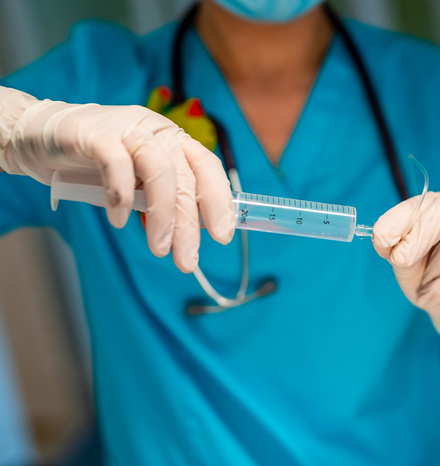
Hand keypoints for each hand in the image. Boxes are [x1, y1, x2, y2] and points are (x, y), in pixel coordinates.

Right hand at [0, 87, 234, 272]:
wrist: (38, 136)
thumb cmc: (94, 163)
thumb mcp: (137, 181)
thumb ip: (162, 197)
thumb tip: (194, 232)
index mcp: (173, 140)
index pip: (207, 167)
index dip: (219, 200)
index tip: (223, 236)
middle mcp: (155, 131)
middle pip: (184, 177)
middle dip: (190, 224)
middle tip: (188, 260)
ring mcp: (126, 129)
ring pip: (159, 170)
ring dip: (163, 214)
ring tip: (160, 248)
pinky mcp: (93, 133)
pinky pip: (116, 162)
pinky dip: (122, 194)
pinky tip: (120, 220)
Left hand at [372, 191, 439, 353]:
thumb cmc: (436, 283)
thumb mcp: (408, 266)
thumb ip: (398, 250)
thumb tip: (384, 239)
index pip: (425, 202)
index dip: (400, 217)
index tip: (381, 237)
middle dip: (419, 233)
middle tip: (399, 260)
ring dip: (434, 267)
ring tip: (425, 285)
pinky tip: (431, 298)